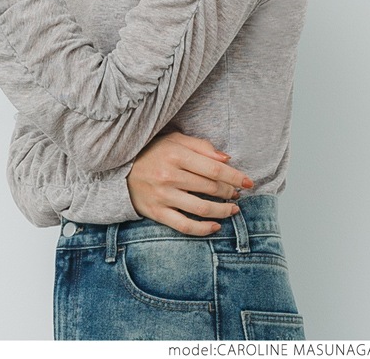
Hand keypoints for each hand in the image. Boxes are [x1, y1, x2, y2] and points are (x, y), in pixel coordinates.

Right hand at [126, 132, 253, 235]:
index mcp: (176, 154)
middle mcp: (169, 175)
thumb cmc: (153, 152)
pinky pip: (184, 225)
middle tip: (237, 193)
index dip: (235, 176)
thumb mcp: (175, 140)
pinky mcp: (157, 213)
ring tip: (233, 209)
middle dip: (230, 192)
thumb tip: (227, 159)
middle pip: (211, 187)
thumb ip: (201, 146)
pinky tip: (215, 226)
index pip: (214, 168)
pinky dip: (203, 228)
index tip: (249, 182)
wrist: (121, 170)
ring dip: (223, 211)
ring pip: (201, 208)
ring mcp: (163, 196)